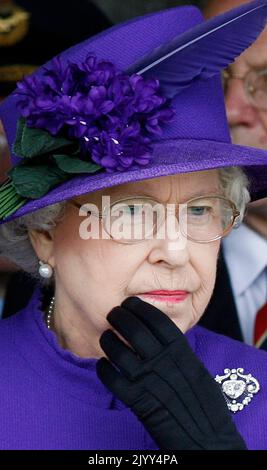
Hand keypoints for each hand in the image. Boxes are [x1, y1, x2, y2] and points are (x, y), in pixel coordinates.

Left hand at [96, 296, 246, 449]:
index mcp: (181, 351)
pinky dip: (104, 369)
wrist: (206, 435)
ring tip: (106, 337)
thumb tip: (162, 337)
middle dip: (119, 317)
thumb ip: (178, 352)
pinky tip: (103, 365)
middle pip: (134, 330)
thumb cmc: (205, 403)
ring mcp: (149, 380)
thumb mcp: (196, 368)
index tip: (130, 303)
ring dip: (108, 341)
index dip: (139, 308)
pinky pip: (113, 379)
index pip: (156, 319)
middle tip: (113, 314)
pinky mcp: (138, 401)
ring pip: (118, 352)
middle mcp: (163, 361)